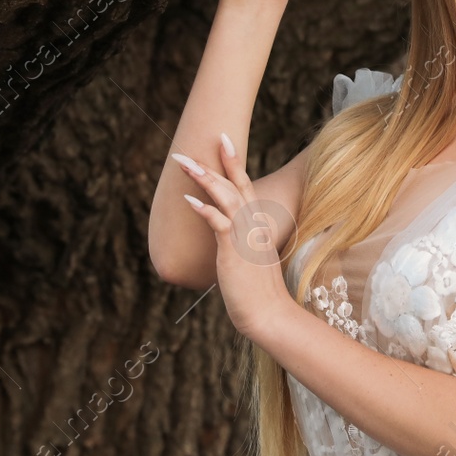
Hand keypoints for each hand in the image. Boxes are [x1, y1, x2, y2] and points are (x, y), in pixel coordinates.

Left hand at [169, 135, 293, 341]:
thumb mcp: (249, 263)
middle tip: (204, 139)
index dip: (234, 164)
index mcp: (257, 227)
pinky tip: (189, 200)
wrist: (270, 316)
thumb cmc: (258, 295)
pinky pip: (219, 225)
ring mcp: (245, 237)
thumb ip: (238, 247)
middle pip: (236, 185)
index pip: (246, 187)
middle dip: (219, 161)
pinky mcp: (235, 252)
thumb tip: (223, 245)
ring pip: (226, 198)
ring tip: (186, 162)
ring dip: (205, 178)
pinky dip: (205, 210)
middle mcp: (253, 226)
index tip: (224, 142)